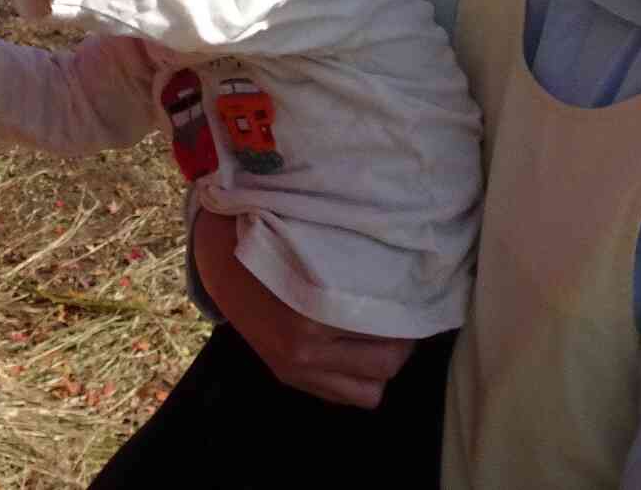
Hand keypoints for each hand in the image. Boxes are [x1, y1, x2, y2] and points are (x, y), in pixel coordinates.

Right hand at [191, 209, 414, 406]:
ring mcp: (297, 370)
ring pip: (369, 392)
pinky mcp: (289, 379)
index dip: (409, 315)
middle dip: (402, 343)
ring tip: (382, 340)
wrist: (222, 261)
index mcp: (313, 313)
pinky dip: (357, 380)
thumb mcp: (318, 252)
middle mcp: (306, 350)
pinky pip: (343, 397)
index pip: (385, 328)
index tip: (417, 301)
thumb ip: (356, 273)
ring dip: (381, 368)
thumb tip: (408, 280)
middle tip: (406, 320)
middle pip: (385, 365)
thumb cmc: (276, 244)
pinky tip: (354, 353)